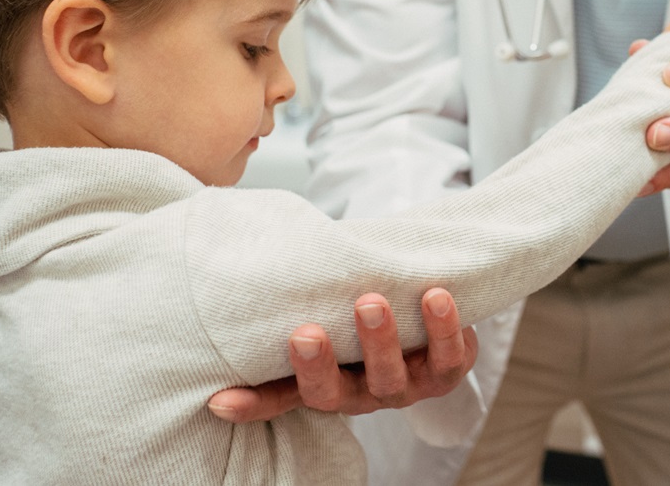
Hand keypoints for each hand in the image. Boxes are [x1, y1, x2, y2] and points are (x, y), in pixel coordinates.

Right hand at [206, 288, 477, 421]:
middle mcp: (362, 393)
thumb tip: (238, 264)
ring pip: (391, 377)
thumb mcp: (329, 307)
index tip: (220, 399)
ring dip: (380, 342)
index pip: (282, 398)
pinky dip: (443, 328)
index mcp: (325, 383)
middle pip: (336, 395)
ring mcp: (407, 385)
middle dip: (319, 366)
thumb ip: (298, 298)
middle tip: (306, 332)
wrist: (433, 308)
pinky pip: (450, 356)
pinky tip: (435, 296)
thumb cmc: (364, 308)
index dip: (252, 405)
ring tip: (371, 302)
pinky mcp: (448, 368)